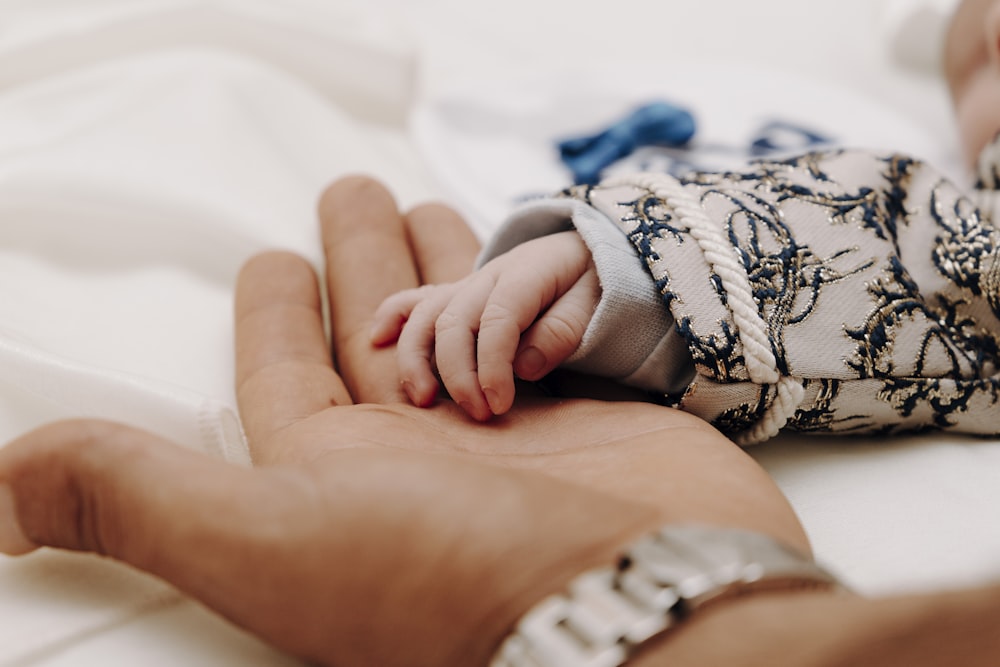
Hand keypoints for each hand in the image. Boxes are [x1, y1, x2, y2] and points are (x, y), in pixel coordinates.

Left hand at [0, 177, 806, 666]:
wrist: (648, 608)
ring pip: (460, 317)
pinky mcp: (586, 407)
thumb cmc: (459, 579)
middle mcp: (422, 452)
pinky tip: (520, 245)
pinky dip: (528, 283)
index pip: (289, 371)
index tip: (271, 262)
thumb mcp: (269, 538)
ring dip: (440, 260)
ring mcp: (510, 428)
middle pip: (380, 328)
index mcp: (338, 473)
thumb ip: (138, 497)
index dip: (273, 314)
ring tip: (422, 205)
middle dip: (362, 256)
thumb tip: (4, 487)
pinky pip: (541, 322)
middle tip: (352, 194)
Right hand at [372, 230, 599, 418]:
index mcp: (525, 274)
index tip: (498, 405)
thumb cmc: (597, 280)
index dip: (492, 367)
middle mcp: (488, 277)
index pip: (497, 321)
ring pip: (426, 315)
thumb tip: (524, 366)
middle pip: (453, 322)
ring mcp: (468, 284)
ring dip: (416, 358)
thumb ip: (564, 330)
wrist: (590, 248)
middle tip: (478, 415)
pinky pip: (417, 299)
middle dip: (458, 374)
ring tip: (423, 400)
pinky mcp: (458, 294)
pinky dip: (393, 315)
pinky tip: (375, 339)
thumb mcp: (598, 300)